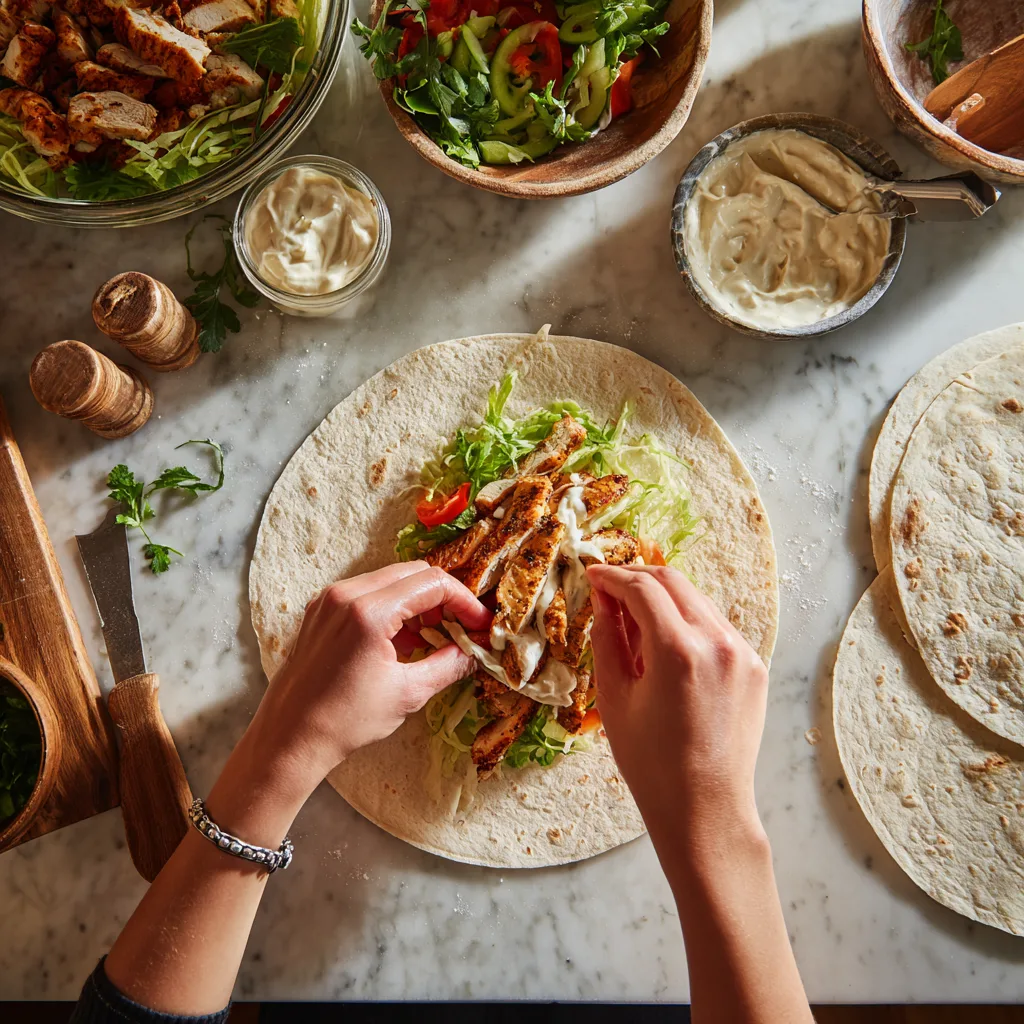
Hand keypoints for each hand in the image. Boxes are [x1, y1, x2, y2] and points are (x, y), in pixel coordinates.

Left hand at [244, 562, 489, 797]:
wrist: (289, 737)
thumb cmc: (345, 721)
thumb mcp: (408, 693)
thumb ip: (448, 664)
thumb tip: (473, 651)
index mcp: (369, 612)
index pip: (433, 583)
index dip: (463, 601)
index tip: (478, 623)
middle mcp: (346, 594)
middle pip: (413, 572)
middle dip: (442, 597)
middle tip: (459, 627)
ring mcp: (329, 599)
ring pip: (390, 579)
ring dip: (417, 600)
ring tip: (432, 636)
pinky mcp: (320, 609)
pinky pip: (366, 592)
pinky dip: (391, 606)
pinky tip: (401, 639)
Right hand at [586, 564, 768, 857]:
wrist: (705, 808)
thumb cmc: (650, 762)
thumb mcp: (615, 697)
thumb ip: (607, 637)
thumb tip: (602, 598)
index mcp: (678, 650)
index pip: (642, 588)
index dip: (612, 576)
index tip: (592, 574)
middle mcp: (717, 642)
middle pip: (674, 582)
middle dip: (637, 577)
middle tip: (609, 587)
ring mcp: (742, 653)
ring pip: (697, 599)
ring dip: (663, 596)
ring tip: (633, 618)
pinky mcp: (753, 666)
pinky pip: (715, 626)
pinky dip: (687, 620)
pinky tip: (665, 642)